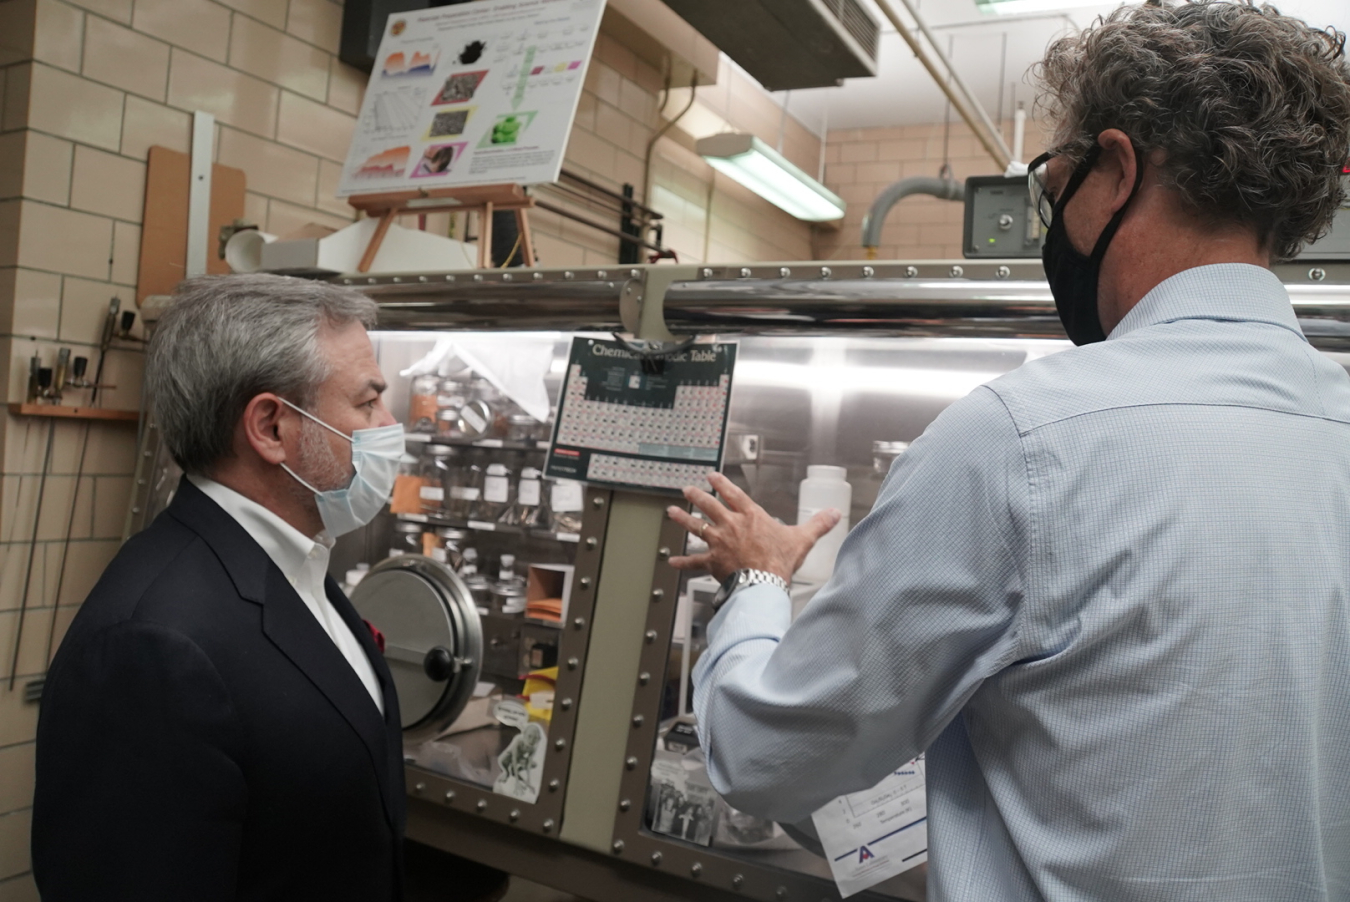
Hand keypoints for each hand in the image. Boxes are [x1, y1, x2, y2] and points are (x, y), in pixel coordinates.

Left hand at [667, 472, 841, 582]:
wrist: (764, 582)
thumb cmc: (780, 561)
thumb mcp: (802, 539)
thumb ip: (818, 524)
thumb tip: (835, 514)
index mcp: (751, 517)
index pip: (733, 494)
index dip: (722, 483)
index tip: (712, 476)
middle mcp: (731, 525)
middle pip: (710, 505)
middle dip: (697, 496)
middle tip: (688, 489)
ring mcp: (719, 543)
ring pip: (696, 527)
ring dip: (683, 519)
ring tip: (672, 511)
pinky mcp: (712, 562)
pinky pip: (693, 562)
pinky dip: (682, 562)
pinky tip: (671, 561)